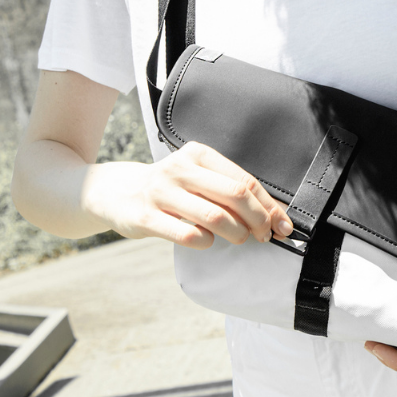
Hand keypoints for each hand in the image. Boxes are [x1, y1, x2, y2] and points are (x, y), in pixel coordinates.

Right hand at [83, 140, 293, 248]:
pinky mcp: (145, 216)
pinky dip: (206, 242)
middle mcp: (179, 168)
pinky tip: (206, 241)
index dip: (268, 206)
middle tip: (264, 236)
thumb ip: (228, 192)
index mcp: (198, 154)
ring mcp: (161, 192)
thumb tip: (274, 216)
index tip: (282, 224)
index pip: (244, 180)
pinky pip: (187, 234)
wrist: (115, 192)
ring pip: (215, 216)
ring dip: (236, 233)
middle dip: (258, 220)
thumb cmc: (168, 188)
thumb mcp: (196, 178)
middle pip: (235, 195)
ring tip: (239, 239)